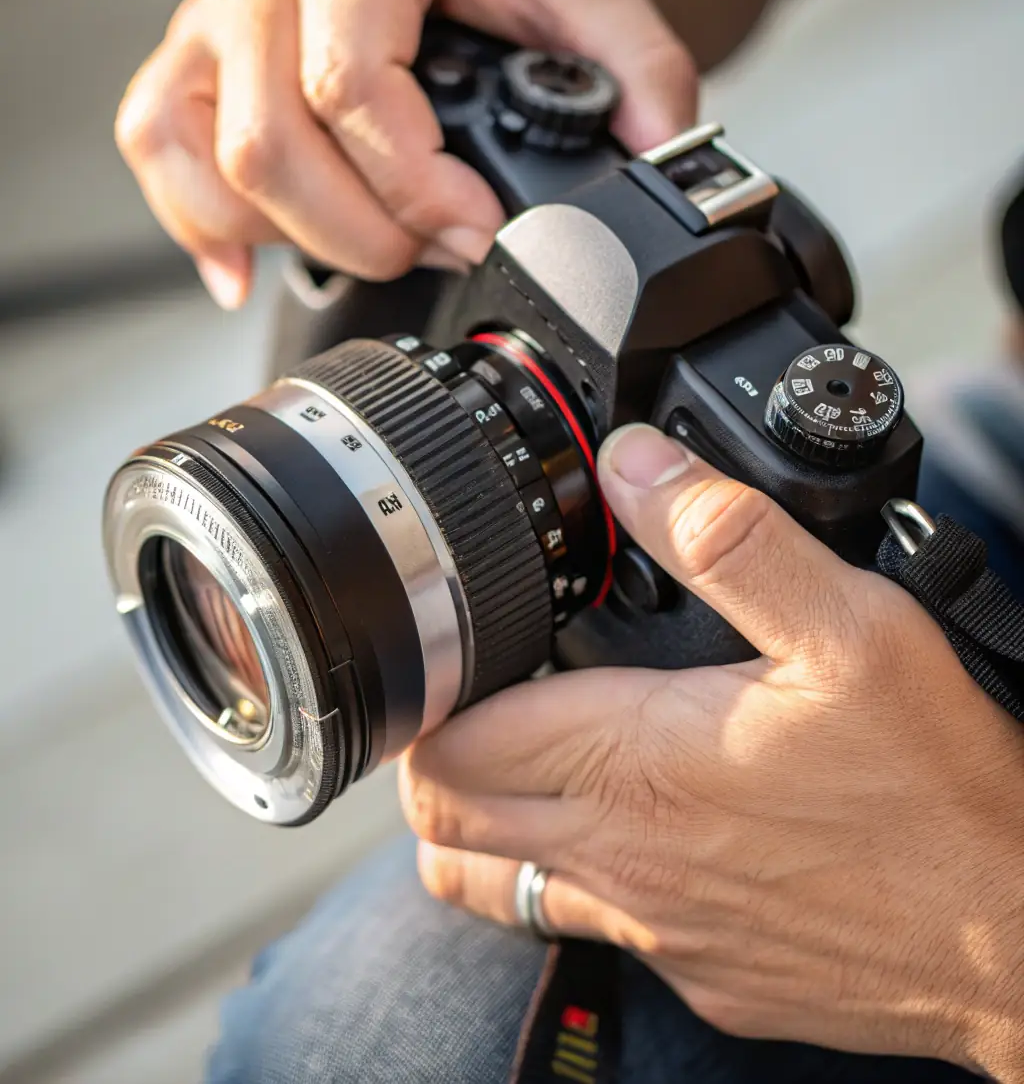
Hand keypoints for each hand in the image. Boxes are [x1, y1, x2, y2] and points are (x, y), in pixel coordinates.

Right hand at [115, 0, 695, 306]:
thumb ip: (643, 71)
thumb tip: (661, 169)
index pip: (351, 84)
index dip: (414, 185)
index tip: (478, 227)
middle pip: (269, 139)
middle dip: (362, 230)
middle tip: (440, 249)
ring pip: (203, 151)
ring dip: (290, 233)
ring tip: (372, 246)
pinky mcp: (193, 44)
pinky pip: (157, 138)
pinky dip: (197, 218)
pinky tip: (244, 262)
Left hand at [401, 424, 1023, 1078]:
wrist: (1020, 941)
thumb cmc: (938, 790)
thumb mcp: (849, 628)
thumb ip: (728, 537)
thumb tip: (633, 464)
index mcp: (631, 765)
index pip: (450, 747)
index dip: (428, 696)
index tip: (447, 652)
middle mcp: (621, 861)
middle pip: (448, 822)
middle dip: (435, 756)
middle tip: (470, 697)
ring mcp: (655, 933)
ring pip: (497, 889)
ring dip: (482, 826)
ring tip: (519, 764)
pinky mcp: (702, 978)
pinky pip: (593, 929)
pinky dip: (577, 878)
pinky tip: (636, 831)